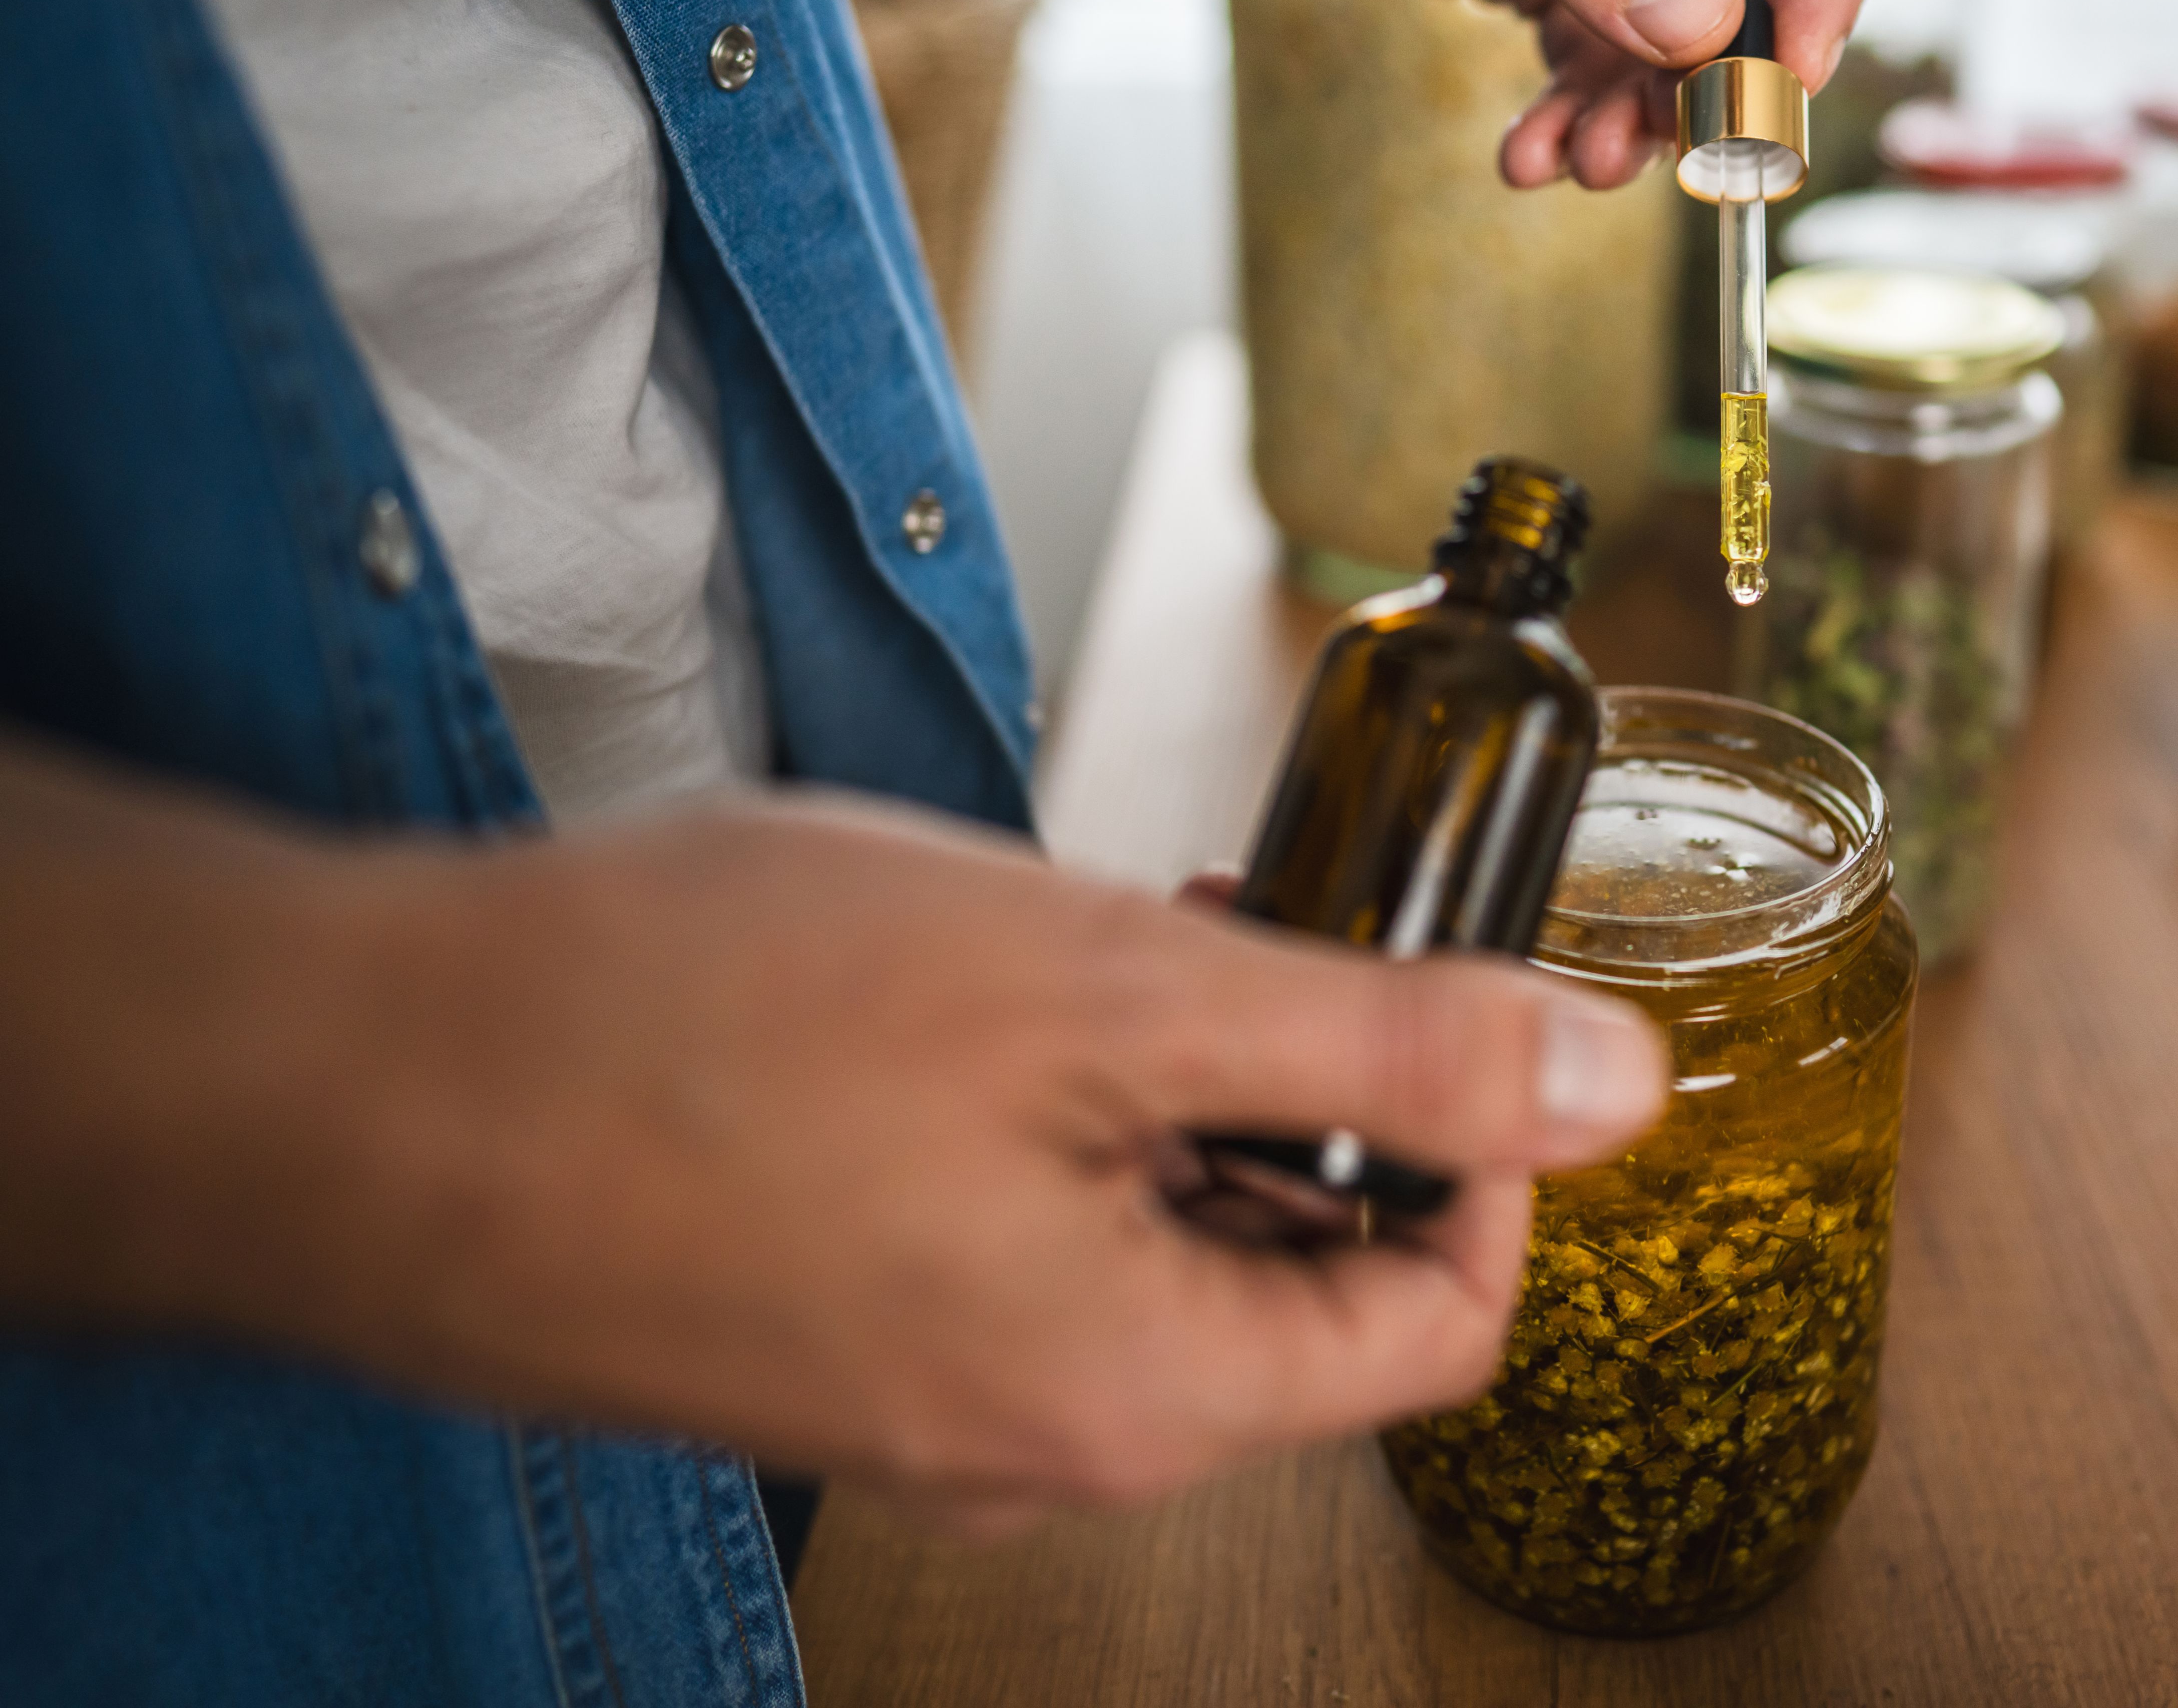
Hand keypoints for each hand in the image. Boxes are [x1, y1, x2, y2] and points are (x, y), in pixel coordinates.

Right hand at [0, 747, 1666, 1531]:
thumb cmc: (698, 1031)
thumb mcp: (1117, 990)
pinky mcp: (834, 1345)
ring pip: (1157, 1261)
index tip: (1445, 997)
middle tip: (1250, 929)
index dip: (1492, 1149)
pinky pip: (1023, 1256)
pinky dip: (1054, 1128)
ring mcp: (929, 1406)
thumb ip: (1390, 1040)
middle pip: (1300, 1293)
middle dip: (1320, 1095)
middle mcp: (1045, 1441)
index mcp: (1146, 1393)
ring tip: (1101, 941)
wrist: (359, 1093)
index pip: (1446, 1327)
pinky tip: (979, 1003)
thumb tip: (1623, 1083)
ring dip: (1177, 1097)